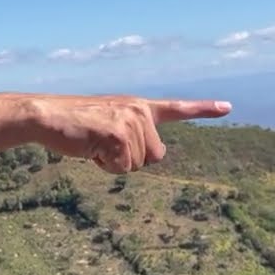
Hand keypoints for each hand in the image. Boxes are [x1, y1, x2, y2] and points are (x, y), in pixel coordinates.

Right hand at [37, 95, 231, 173]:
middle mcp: (139, 110)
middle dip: (130, 159)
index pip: (177, 108)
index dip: (203, 109)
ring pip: (138, 165)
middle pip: (155, 156)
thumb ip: (135, 135)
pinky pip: (122, 167)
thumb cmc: (74, 124)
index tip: (228, 107)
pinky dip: (104, 165)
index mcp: (139, 106)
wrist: (46, 115)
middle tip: (103, 144)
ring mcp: (130, 120)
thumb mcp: (109, 124)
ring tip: (93, 143)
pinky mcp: (118, 134)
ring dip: (113, 162)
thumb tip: (158, 154)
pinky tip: (90, 148)